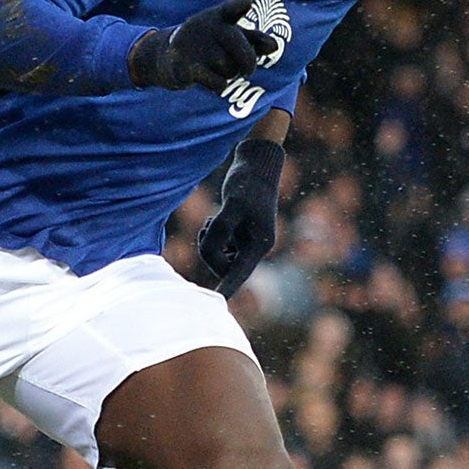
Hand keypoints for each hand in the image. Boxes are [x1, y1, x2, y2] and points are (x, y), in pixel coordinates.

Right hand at [128, 0, 263, 89]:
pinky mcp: (186, 67)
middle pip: (244, 52)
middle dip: (248, 63)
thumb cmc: (210, 45)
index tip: (247, 3)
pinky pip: (218, 83)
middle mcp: (207, 28)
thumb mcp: (232, 38)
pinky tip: (209, 79)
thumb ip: (255, 40)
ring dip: (228, 74)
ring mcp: (195, 47)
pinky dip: (218, 85)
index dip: (239, 6)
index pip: (231, 9)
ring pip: (230, 69)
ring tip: (215, 67)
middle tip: (247, 70)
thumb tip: (275, 46)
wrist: (169, 57)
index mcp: (220, 17)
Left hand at [198, 138, 285, 296]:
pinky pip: (218, 246)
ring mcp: (246, 242)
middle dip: (210, 249)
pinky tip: (215, 217)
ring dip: (209, 241)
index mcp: (259, 245)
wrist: (257, 164)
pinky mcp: (238, 234)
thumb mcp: (232, 204)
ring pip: (218, 255)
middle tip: (209, 224)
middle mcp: (255, 247)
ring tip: (213, 218)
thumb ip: (220, 229)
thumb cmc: (248, 182)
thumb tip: (210, 252)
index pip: (239, 273)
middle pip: (223, 264)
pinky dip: (210, 234)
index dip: (226, 288)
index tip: (216, 304)